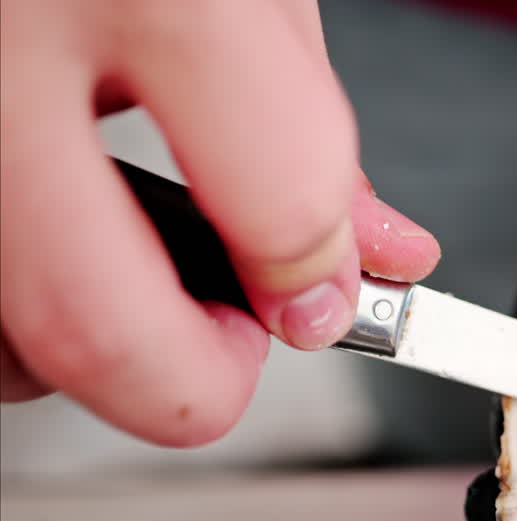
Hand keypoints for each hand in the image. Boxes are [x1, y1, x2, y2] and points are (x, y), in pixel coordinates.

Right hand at [0, 0, 439, 445]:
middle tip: (242, 336)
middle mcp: (0, 45)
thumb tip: (377, 258)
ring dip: (87, 347)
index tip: (324, 296)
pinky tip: (60, 230)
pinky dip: (19, 300)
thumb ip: (314, 127)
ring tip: (138, 266)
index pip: (277, 197)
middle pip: (91, 331)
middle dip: (199, 378)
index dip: (326, 279)